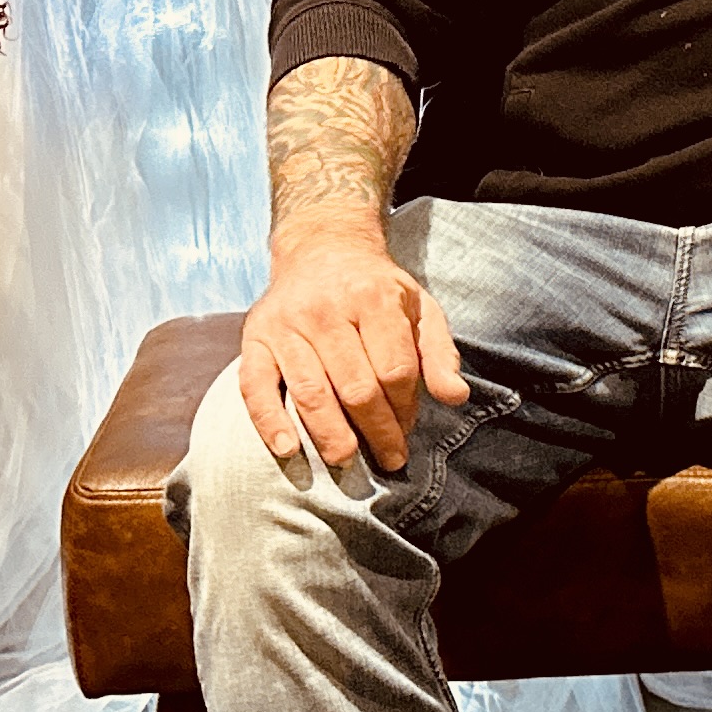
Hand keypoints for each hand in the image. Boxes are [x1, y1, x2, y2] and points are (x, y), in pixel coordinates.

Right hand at [241, 215, 467, 473]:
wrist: (322, 248)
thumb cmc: (376, 288)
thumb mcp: (420, 308)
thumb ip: (439, 353)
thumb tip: (456, 397)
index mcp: (373, 299)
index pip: (395, 370)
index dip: (405, 408)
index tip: (408, 429)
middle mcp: (326, 310)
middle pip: (356, 387)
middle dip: (377, 431)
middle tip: (389, 459)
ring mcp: (287, 324)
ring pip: (311, 392)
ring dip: (331, 436)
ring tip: (347, 463)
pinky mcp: (255, 337)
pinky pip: (255, 385)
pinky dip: (268, 421)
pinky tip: (287, 448)